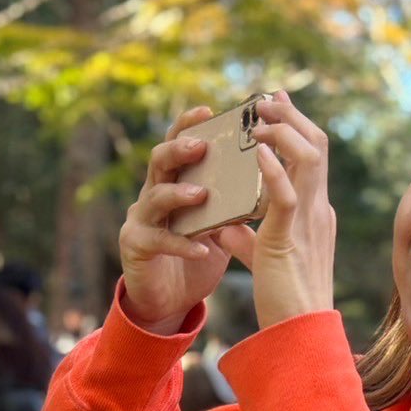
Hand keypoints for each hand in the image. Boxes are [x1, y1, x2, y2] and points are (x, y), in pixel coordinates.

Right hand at [117, 106, 236, 334]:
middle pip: (159, 161)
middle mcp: (153, 194)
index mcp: (175, 182)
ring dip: (178, 194)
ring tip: (201, 195)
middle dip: (179, 150)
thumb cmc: (197, 256)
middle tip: (202, 146)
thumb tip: (273, 173)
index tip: (209, 110)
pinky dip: (181, 244)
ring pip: (154, 197)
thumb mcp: (220, 223)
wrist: (169, 300)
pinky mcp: (136, 247)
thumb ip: (235, 200)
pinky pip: (159, 241)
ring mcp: (141, 220)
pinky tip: (201, 248)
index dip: (189, 125)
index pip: (178, 144)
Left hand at [219, 91, 336, 328]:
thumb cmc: (282, 299)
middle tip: (264, 100)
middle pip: (316, 146)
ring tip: (257, 120)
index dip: (295, 124)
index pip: (312, 156)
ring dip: (282, 131)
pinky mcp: (290, 239)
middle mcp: (316, 209)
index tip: (274, 102)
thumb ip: (248, 237)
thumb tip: (226, 223)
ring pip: (308, 159)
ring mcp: (308, 222)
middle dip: (291, 116)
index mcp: (313, 212)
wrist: (297, 332)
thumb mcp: (264, 258)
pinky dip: (273, 169)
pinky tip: (254, 153)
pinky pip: (286, 195)